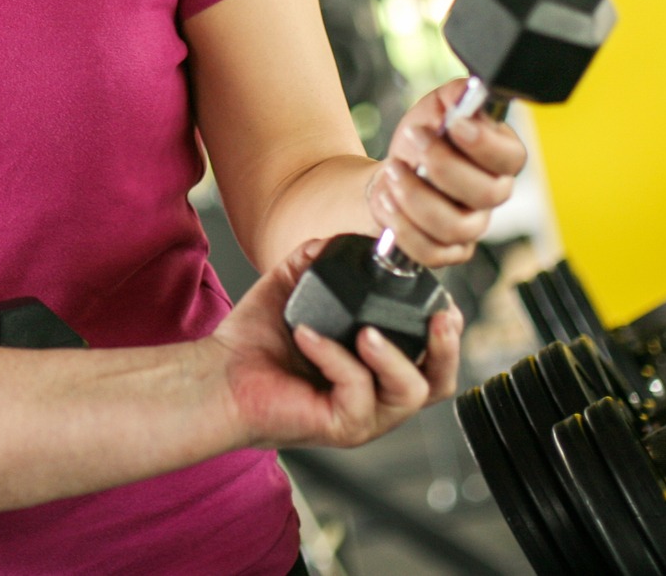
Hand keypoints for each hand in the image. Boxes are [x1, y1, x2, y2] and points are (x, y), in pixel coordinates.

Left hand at [208, 238, 460, 448]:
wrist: (218, 375)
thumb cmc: (255, 343)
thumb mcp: (291, 291)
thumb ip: (314, 263)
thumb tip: (333, 241)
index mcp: (376, 369)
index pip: (432, 359)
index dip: (447, 333)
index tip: (443, 302)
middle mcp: (377, 396)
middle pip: (440, 384)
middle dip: (447, 349)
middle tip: (439, 318)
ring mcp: (363, 415)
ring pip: (410, 392)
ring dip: (393, 356)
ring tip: (366, 332)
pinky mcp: (341, 425)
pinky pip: (357, 390)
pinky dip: (336, 358)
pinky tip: (309, 336)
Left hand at [370, 78, 524, 268]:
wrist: (393, 173)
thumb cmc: (421, 141)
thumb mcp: (435, 109)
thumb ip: (455, 97)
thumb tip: (469, 91)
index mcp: (498, 158)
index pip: (512, 158)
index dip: (485, 144)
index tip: (454, 124)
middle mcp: (491, 194)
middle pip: (486, 194)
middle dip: (443, 165)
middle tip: (413, 140)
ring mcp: (471, 227)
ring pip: (456, 227)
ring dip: (416, 196)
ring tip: (393, 171)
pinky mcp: (446, 250)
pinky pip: (431, 252)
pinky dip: (403, 226)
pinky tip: (387, 200)